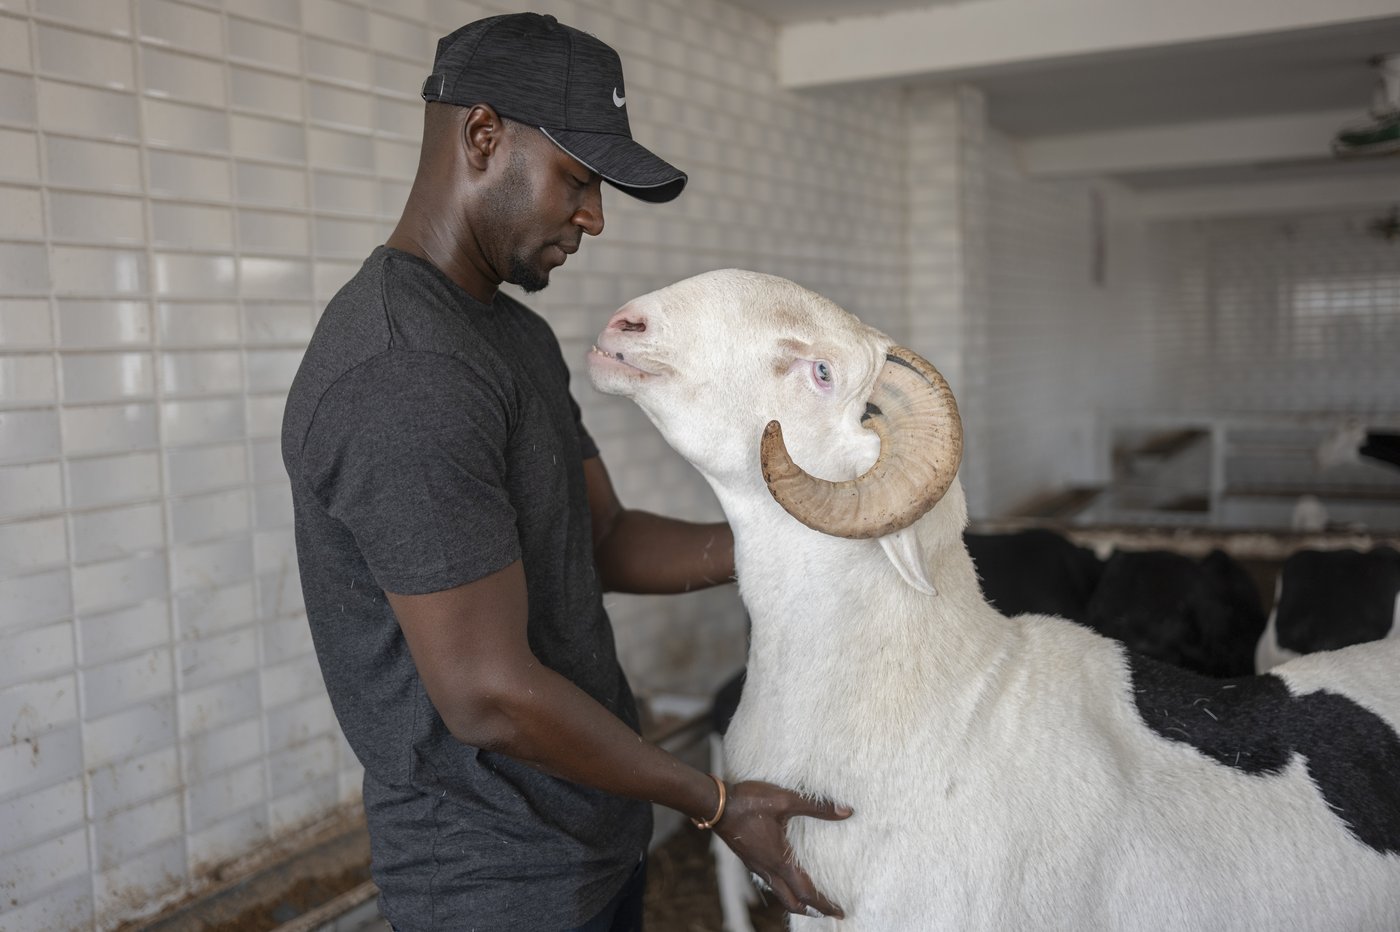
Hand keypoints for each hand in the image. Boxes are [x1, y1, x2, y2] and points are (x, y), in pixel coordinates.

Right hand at [713, 780, 852, 918]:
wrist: (715, 804)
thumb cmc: (749, 802)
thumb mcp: (785, 800)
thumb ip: (817, 807)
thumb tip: (847, 811)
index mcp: (779, 860)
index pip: (805, 893)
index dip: (824, 905)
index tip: (839, 912)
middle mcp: (767, 868)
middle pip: (791, 901)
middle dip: (811, 910)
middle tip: (828, 911)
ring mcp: (756, 865)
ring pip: (779, 892)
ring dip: (796, 900)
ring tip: (809, 897)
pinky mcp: (748, 858)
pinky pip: (769, 881)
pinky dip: (783, 887)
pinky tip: (785, 875)